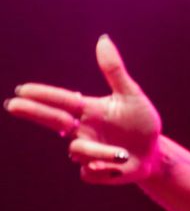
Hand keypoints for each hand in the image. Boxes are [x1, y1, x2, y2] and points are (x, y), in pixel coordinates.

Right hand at [5, 35, 162, 184]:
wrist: (154, 153)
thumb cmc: (142, 123)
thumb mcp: (132, 96)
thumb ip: (114, 71)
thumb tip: (103, 39)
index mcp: (89, 109)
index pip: (62, 100)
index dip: (43, 95)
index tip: (22, 90)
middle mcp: (82, 129)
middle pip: (53, 120)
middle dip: (34, 112)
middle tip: (13, 105)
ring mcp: (86, 150)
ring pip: (78, 151)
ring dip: (101, 153)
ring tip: (123, 154)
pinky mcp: (93, 170)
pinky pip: (89, 172)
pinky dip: (105, 169)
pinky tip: (119, 167)